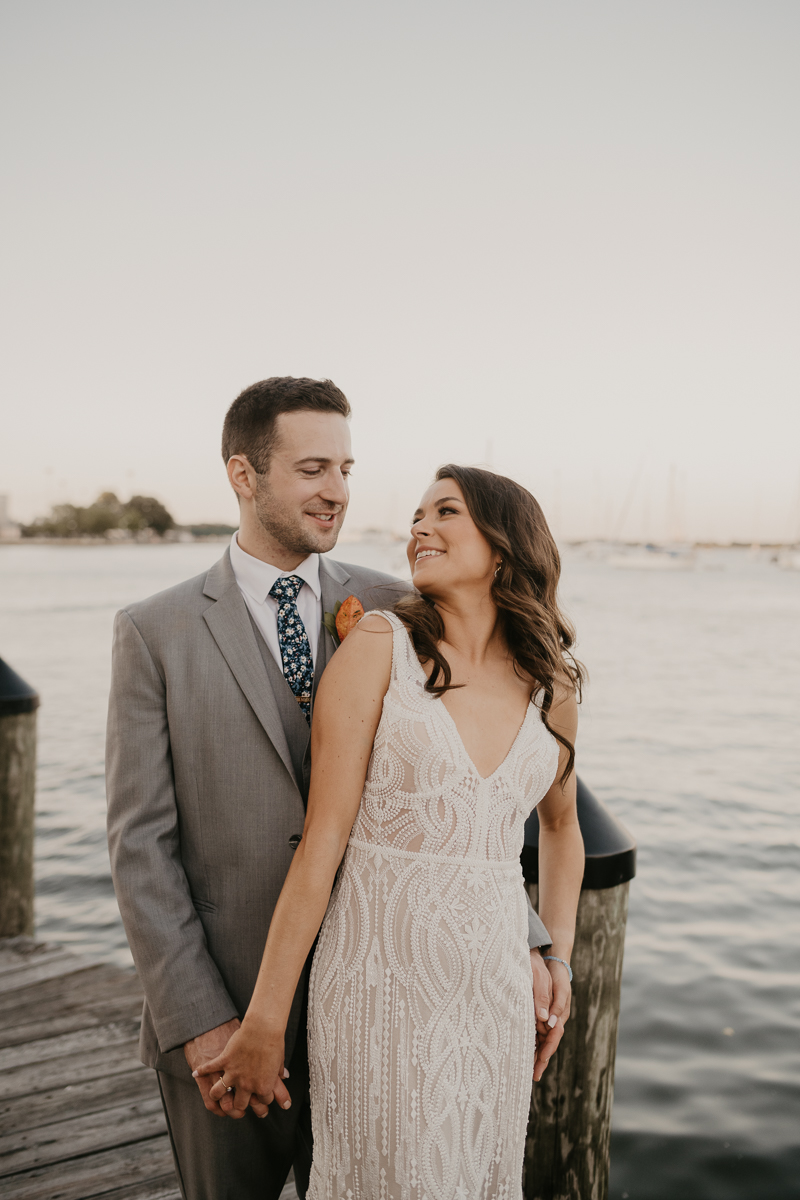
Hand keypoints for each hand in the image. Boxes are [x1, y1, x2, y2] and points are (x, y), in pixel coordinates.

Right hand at [193, 1019, 291, 1117]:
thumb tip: (284, 1076)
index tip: (262, 1098)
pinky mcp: (224, 1061)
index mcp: (263, 1086)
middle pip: (240, 1105)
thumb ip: (278, 1072)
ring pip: (219, 1094)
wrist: (263, 1027)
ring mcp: (233, 1074)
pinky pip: (209, 1069)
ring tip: (217, 1095)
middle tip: (239, 1106)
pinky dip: (201, 1070)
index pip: (263, 1102)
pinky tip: (196, 1072)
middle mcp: (246, 1084)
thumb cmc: (274, 1042)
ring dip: (217, 1096)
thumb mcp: (279, 1060)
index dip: (263, 1100)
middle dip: (239, 1106)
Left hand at [531, 950, 570, 1081]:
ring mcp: (549, 1017)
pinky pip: (537, 1032)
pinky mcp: (541, 1015)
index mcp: (560, 1014)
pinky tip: (524, 1052)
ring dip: (537, 1054)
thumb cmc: (552, 974)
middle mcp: (555, 1018)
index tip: (540, 1063)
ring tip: (528, 1071)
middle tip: (534, 1076)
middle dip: (542, 1060)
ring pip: (543, 1040)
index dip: (547, 1050)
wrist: (550, 962)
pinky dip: (533, 1044)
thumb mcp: (552, 986)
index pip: (554, 1037)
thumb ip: (549, 1002)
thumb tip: (547, 1021)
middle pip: (549, 1043)